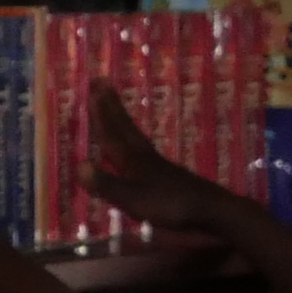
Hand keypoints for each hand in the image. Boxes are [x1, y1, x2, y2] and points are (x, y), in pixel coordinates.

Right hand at [88, 90, 253, 241]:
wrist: (212, 211)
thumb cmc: (172, 206)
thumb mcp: (135, 200)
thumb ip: (108, 184)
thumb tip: (79, 165)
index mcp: (133, 161)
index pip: (112, 133)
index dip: (100, 113)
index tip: (92, 89)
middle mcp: (143, 156)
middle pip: (123, 126)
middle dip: (110, 105)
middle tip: (100, 81)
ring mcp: (156, 163)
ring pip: (132, 134)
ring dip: (120, 117)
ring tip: (112, 102)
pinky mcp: (165, 173)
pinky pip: (140, 146)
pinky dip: (131, 136)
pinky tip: (132, 140)